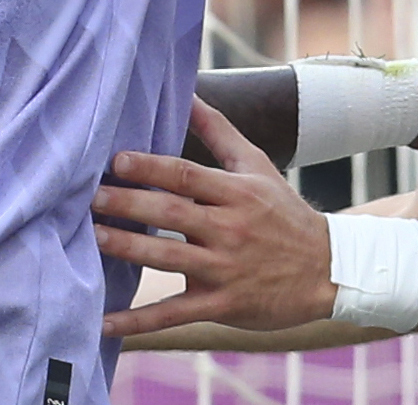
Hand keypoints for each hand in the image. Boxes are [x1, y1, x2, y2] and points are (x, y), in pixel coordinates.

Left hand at [97, 98, 337, 339]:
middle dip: (129, 204)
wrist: (326, 269)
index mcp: (236, 193)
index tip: (116, 161)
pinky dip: (137, 322)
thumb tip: (189, 94)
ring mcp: (224, 269)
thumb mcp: (257, 167)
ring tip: (92, 238)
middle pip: (171, 213)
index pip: (186, 175)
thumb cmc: (283, 213)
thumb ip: (219, 132)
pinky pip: (172, 314)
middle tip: (91, 197)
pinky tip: (103, 322)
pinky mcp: (221, 304)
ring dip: (126, 249)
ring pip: (167, 258)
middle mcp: (229, 229)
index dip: (150, 167)